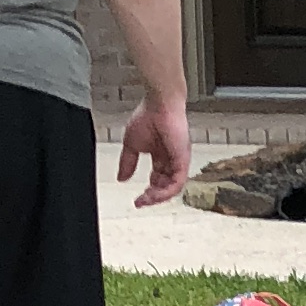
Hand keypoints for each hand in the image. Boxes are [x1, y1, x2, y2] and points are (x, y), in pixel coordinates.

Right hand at [117, 91, 190, 210]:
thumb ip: (128, 163)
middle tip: (141, 202)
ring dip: (159, 197)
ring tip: (147, 200)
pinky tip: (155, 194)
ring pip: (173, 187)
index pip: (157, 180)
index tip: (137, 200)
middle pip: (165, 186)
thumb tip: (121, 178)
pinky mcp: (183, 160)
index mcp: (161, 156)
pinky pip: (178, 182)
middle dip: (153, 197)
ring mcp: (179, 161)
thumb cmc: (148, 116)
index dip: (148, 192)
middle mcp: (172, 160)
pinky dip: (166, 191)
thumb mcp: (132, 145)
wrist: (159, 104)